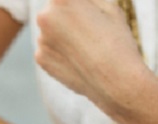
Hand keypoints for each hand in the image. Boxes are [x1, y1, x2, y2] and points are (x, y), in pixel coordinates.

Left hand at [35, 0, 151, 114]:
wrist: (114, 81)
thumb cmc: (116, 39)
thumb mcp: (109, 5)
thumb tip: (82, 3)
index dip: (80, 4)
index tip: (89, 15)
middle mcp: (44, 17)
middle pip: (55, 8)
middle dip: (69, 13)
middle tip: (90, 26)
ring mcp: (41, 39)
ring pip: (52, 29)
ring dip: (64, 31)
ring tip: (87, 44)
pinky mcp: (40, 59)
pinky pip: (50, 47)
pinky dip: (61, 50)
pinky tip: (79, 58)